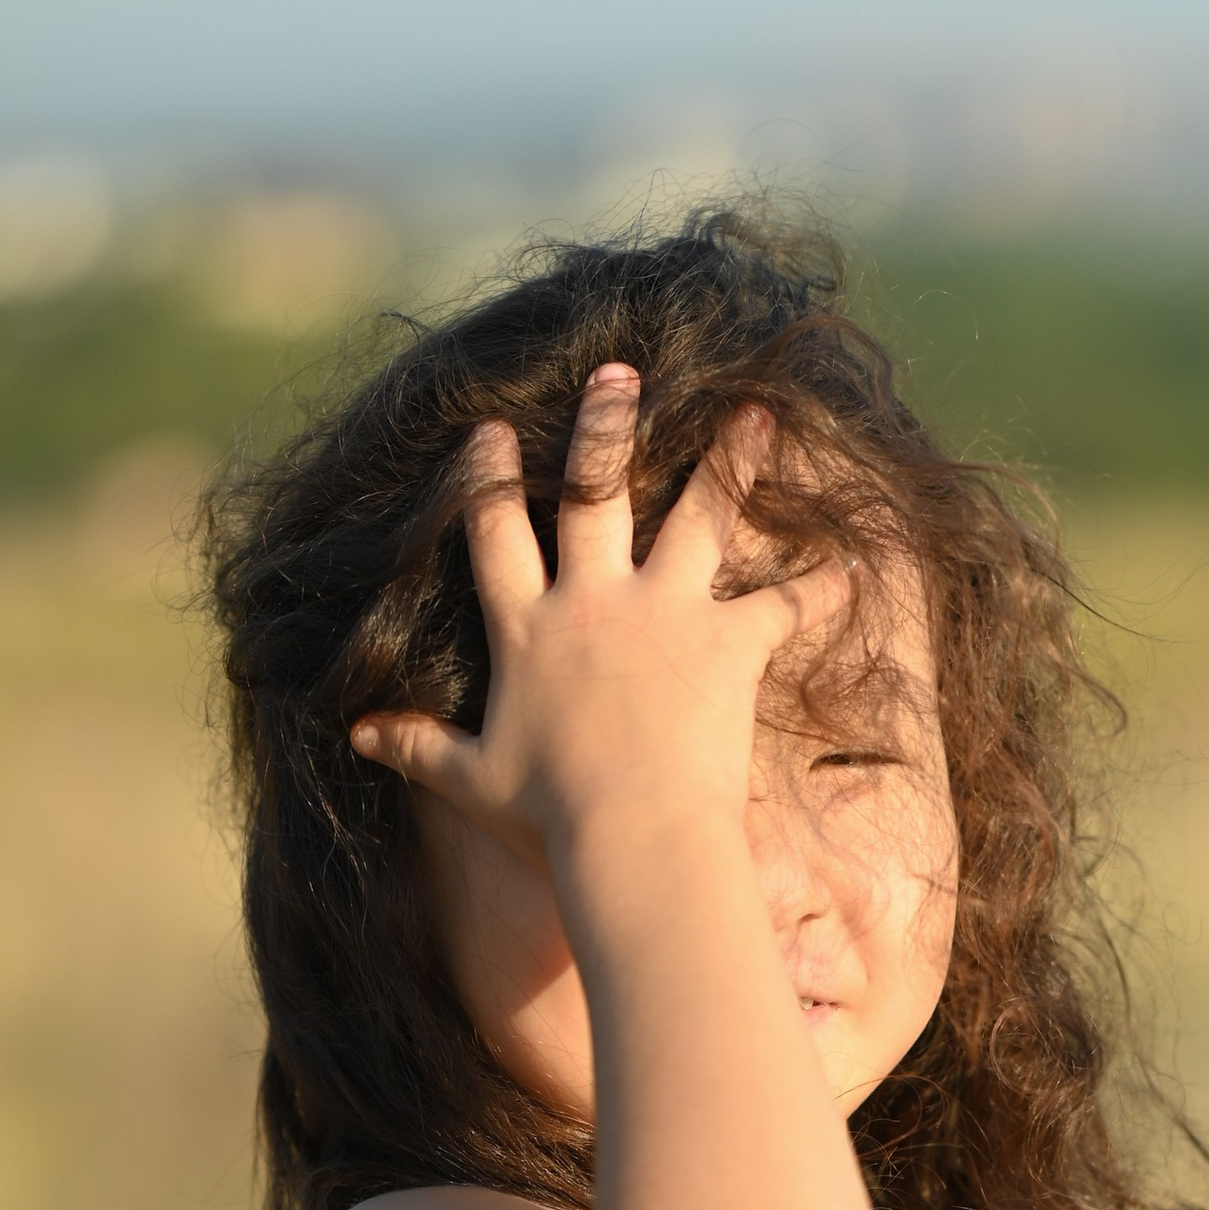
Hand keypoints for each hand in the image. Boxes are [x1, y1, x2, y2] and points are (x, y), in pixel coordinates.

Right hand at [348, 366, 847, 862]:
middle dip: (606, 427)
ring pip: (699, 517)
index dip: (488, 478)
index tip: (491, 428)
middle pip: (594, 493)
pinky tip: (849, 565)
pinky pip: (782, 605)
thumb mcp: (473, 780)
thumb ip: (419, 747)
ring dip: (730, 464)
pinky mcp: (727, 644)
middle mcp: (592, 601)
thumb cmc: (550, 817)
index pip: (495, 534)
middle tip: (621, 374)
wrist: (633, 835)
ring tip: (757, 416)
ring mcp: (664, 614)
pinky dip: (818, 588)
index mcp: (526, 627)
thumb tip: (359, 736)